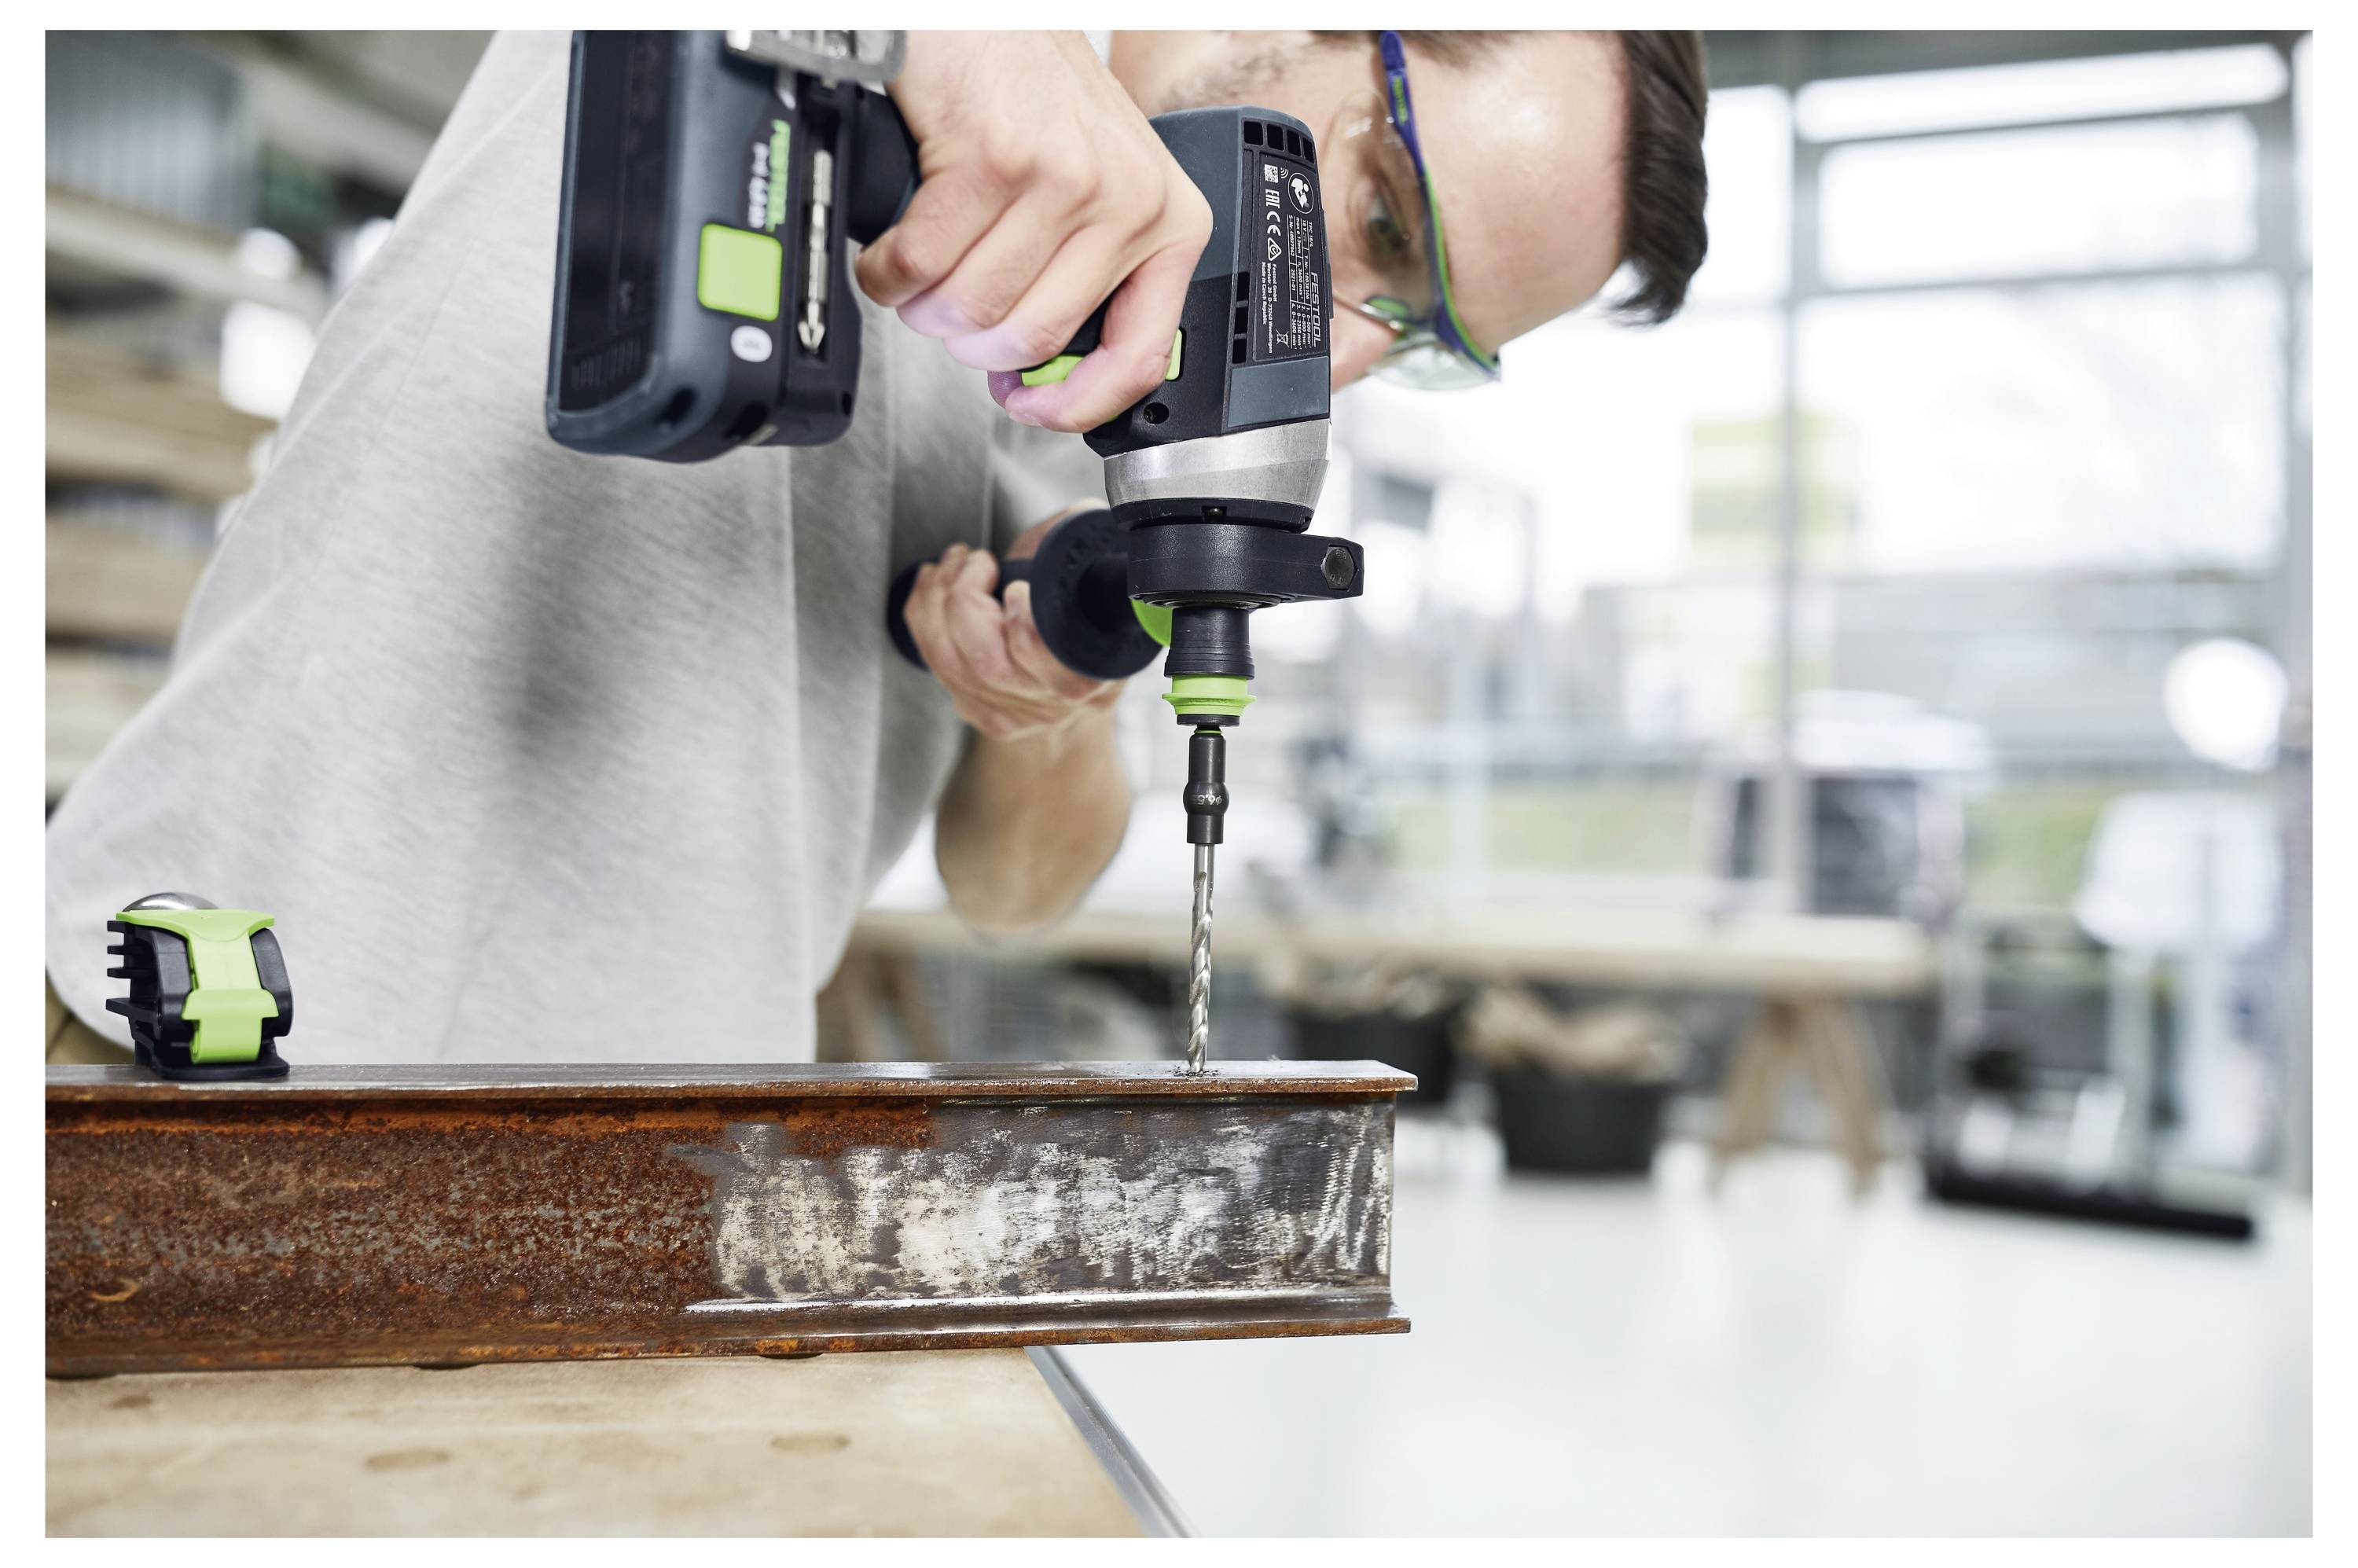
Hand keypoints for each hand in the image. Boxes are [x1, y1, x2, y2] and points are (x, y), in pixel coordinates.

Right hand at [856, 32, 1210, 432]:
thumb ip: (1085, 278)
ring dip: (924, 308)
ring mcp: (1066, 177)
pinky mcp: (996, 158)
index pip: (1140, 355)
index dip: (1076, 406)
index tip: (1034, 410)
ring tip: (917, 275)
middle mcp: (1128, 201)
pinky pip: (924, 263)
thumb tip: (1034, 377)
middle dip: (970, 344)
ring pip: (974, 308)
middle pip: (1033, 337)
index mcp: (1168, 223)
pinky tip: (891, 253)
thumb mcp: (1098, 191)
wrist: (987, 17)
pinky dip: (889, 273)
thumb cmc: (1033, 99)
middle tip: (947, 315)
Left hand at [899, 514, 1124, 744]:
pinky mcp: (975, 710)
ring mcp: (1008, 714)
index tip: (1016, 587)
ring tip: (951, 563)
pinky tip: (934, 583)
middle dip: (964, 599)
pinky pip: (933, 662)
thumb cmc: (1090, 619)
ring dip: (935, 600)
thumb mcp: (1101, 583)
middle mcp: (1047, 704)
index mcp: (1087, 675)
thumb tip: (1071, 520)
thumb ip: (1084, 552)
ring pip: (948, 662)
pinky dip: (923, 615)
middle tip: (976, 561)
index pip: (1042, 659)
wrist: (1082, 683)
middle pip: (985, 663)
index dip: (1020, 622)